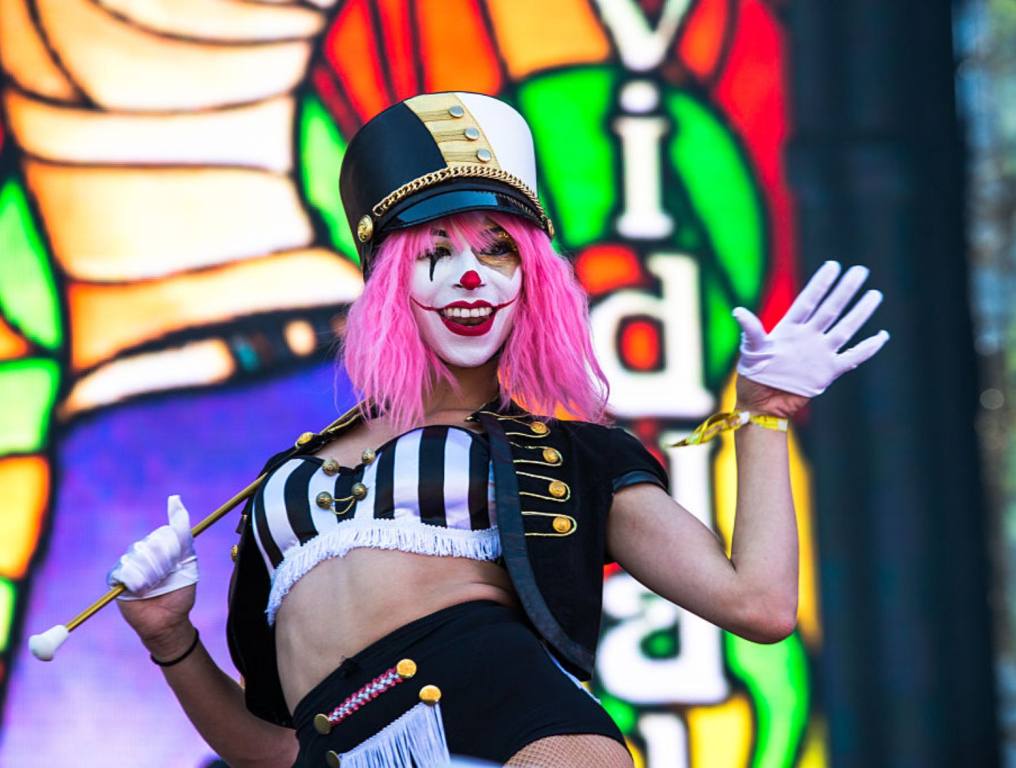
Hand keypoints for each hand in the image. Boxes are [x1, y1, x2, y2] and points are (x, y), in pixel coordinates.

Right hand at [108, 495, 197, 599]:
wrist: (170, 620)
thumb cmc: (180, 591)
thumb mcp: (188, 560)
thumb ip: (181, 533)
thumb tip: (175, 500)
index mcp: (160, 545)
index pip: (163, 534)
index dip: (172, 551)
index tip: (177, 565)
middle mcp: (143, 551)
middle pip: (151, 544)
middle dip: (163, 564)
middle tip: (167, 578)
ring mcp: (128, 563)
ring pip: (138, 557)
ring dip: (151, 574)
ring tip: (155, 586)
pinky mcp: (116, 578)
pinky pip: (124, 571)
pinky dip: (137, 581)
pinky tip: (142, 590)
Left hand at [732, 261, 888, 412]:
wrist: (762, 405)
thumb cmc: (752, 377)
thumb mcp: (750, 351)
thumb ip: (750, 330)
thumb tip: (738, 311)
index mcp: (789, 328)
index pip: (808, 301)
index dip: (820, 284)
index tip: (833, 265)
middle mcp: (808, 337)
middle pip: (830, 309)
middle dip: (845, 290)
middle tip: (861, 271)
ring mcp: (820, 353)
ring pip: (845, 329)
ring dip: (860, 313)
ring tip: (875, 295)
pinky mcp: (828, 372)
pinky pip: (852, 358)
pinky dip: (867, 349)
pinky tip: (881, 336)